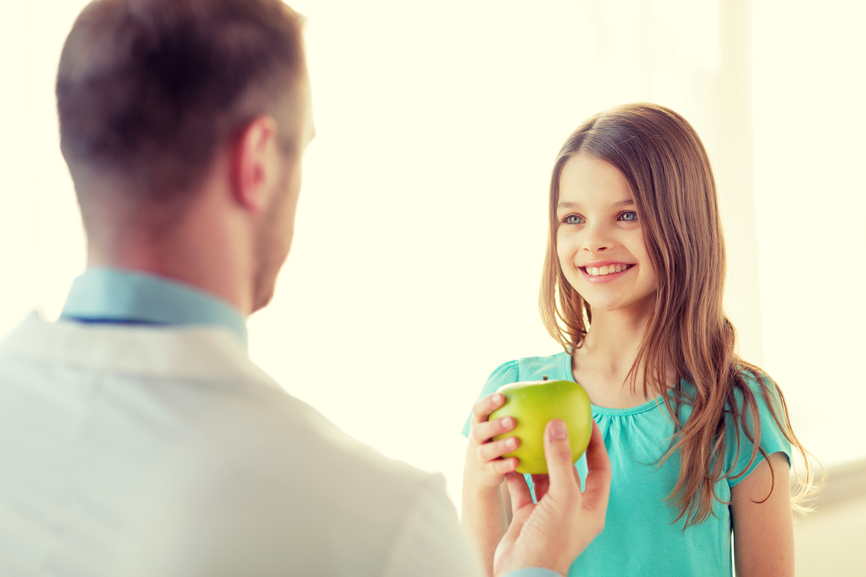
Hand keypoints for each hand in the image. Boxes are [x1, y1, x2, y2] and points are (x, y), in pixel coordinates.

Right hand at [464, 392, 519, 492]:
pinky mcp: (487, 473)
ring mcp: (480, 457)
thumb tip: (540, 389)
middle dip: (494, 425)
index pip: (478, 410)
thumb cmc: (497, 440)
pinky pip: (495, 469)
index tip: (501, 396)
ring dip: (500, 445)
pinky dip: (504, 466)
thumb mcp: (498, 427)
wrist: (481, 473)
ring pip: (486, 451)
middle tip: (512, 420)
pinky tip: (517, 462)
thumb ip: (513, 412)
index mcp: (480, 423)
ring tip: (516, 442)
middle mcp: (477, 439)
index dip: (487, 403)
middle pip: (479, 430)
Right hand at [492, 419, 610, 576]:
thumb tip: (558, 425)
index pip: (600, 468)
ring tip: (530, 434)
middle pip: (571, 470)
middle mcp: (572, 507)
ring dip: (538, 458)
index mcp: (591, 506)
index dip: (596, 444)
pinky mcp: (528, 514)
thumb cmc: (552, 539)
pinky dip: (516, 473)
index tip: (587, 421)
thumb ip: (561, 460)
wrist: (524, 572)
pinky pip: (522, 488)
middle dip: (564, 447)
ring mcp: (549, 511)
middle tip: (556, 421)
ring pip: (544, 477)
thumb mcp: (562, 496)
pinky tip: (510, 456)